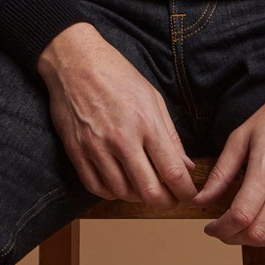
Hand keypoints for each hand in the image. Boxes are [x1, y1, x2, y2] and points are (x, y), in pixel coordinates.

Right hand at [37, 23, 199, 205]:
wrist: (74, 61)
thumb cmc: (117, 75)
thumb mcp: (152, 98)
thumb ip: (170, 136)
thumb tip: (187, 166)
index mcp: (146, 123)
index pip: (173, 172)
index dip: (186, 192)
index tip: (190, 195)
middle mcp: (122, 139)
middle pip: (149, 191)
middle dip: (165, 202)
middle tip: (170, 199)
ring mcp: (96, 147)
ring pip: (123, 193)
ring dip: (138, 197)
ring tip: (145, 188)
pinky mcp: (77, 151)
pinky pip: (96, 187)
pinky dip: (112, 193)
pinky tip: (120, 185)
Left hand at [192, 90, 264, 245]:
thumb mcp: (241, 137)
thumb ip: (221, 172)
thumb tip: (202, 199)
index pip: (242, 215)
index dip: (221, 228)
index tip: (211, 227)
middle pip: (260, 232)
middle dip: (235, 238)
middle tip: (223, 231)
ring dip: (257, 240)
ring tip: (243, 230)